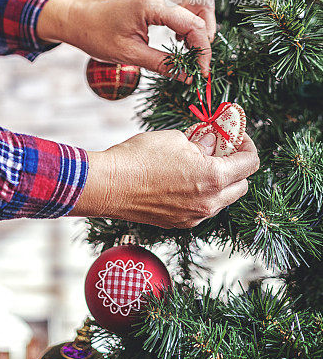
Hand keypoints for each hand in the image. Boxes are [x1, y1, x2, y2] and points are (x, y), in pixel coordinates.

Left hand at [37, 0, 215, 77]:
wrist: (78, 17)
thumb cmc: (97, 35)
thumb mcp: (130, 54)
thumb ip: (162, 64)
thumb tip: (188, 76)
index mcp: (152, 4)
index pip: (194, 25)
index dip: (203, 50)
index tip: (201, 71)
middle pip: (203, 5)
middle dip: (206, 33)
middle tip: (197, 57)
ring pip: (197, 2)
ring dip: (199, 26)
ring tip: (188, 50)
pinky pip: (184, 3)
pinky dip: (189, 20)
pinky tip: (179, 40)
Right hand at [69, 130, 259, 227]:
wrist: (109, 185)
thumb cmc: (139, 158)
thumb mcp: (175, 139)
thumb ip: (201, 142)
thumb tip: (212, 141)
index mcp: (213, 177)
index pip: (249, 163)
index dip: (247, 145)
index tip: (236, 135)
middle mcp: (209, 202)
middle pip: (242, 186)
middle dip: (237, 165)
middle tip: (220, 148)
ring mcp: (195, 217)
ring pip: (223, 200)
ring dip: (220, 181)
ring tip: (199, 162)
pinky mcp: (179, 223)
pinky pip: (203, 208)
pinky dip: (203, 193)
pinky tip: (184, 178)